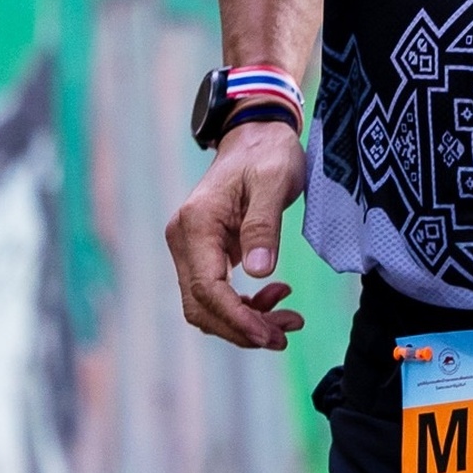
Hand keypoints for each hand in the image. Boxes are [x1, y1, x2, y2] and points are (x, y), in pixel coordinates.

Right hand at [165, 124, 311, 349]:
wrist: (256, 136)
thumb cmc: (268, 155)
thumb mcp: (274, 183)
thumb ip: (264, 226)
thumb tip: (259, 273)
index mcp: (196, 223)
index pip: (207, 289)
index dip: (237, 320)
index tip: (271, 336)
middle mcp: (183, 239)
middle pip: (201, 306)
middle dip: (242, 329)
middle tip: (286, 336)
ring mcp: (189, 247)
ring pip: (207, 306)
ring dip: (245, 322)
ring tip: (289, 320)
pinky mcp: (203, 253)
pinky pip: (217, 294)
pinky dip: (244, 307)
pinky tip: (276, 297)